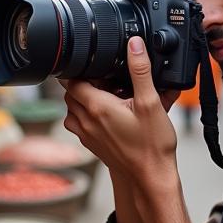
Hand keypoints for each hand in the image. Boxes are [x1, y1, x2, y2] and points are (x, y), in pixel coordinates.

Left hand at [60, 38, 178, 191]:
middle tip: (106, 79)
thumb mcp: (151, 102)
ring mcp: (86, 134)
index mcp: (97, 107)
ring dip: (85, 99)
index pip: (71, 79)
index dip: (81, 68)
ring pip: (73, 109)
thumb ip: (140, 71)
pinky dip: (89, 115)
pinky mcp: (91, 144)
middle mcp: (86, 121)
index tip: (96, 65)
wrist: (150, 176)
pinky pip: (80, 123)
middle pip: (71, 93)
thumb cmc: (152, 145)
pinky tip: (110, 114)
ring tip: (107, 95)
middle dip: (84, 82)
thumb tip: (135, 45)